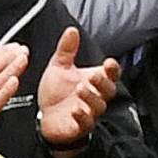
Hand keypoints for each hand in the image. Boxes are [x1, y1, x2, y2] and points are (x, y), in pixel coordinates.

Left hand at [35, 25, 118, 154]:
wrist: (44, 117)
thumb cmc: (56, 93)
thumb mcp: (59, 67)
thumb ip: (66, 50)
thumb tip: (71, 30)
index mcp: (93, 81)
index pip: (111, 74)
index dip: (113, 69)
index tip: (109, 63)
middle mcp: (94, 97)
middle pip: (108, 90)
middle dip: (103, 83)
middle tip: (93, 76)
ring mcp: (89, 112)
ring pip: (98, 106)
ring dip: (91, 97)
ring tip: (81, 88)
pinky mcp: (79, 127)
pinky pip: (86, 124)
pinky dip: (83, 117)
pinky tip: (76, 110)